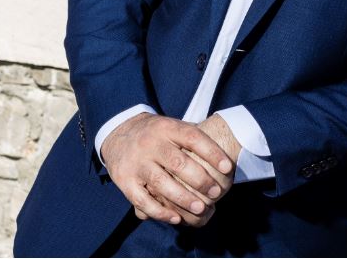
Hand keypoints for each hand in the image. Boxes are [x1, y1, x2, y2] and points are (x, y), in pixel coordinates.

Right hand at [101, 113, 233, 226]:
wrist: (118, 134)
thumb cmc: (156, 135)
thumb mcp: (172, 127)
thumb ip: (193, 138)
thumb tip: (225, 157)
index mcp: (166, 128)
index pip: (192, 137)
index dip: (212, 152)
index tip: (227, 168)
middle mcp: (150, 143)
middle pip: (177, 162)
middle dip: (200, 180)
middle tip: (216, 192)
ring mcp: (136, 162)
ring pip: (161, 183)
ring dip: (183, 198)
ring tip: (201, 208)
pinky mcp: (124, 180)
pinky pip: (142, 199)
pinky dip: (159, 211)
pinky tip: (176, 218)